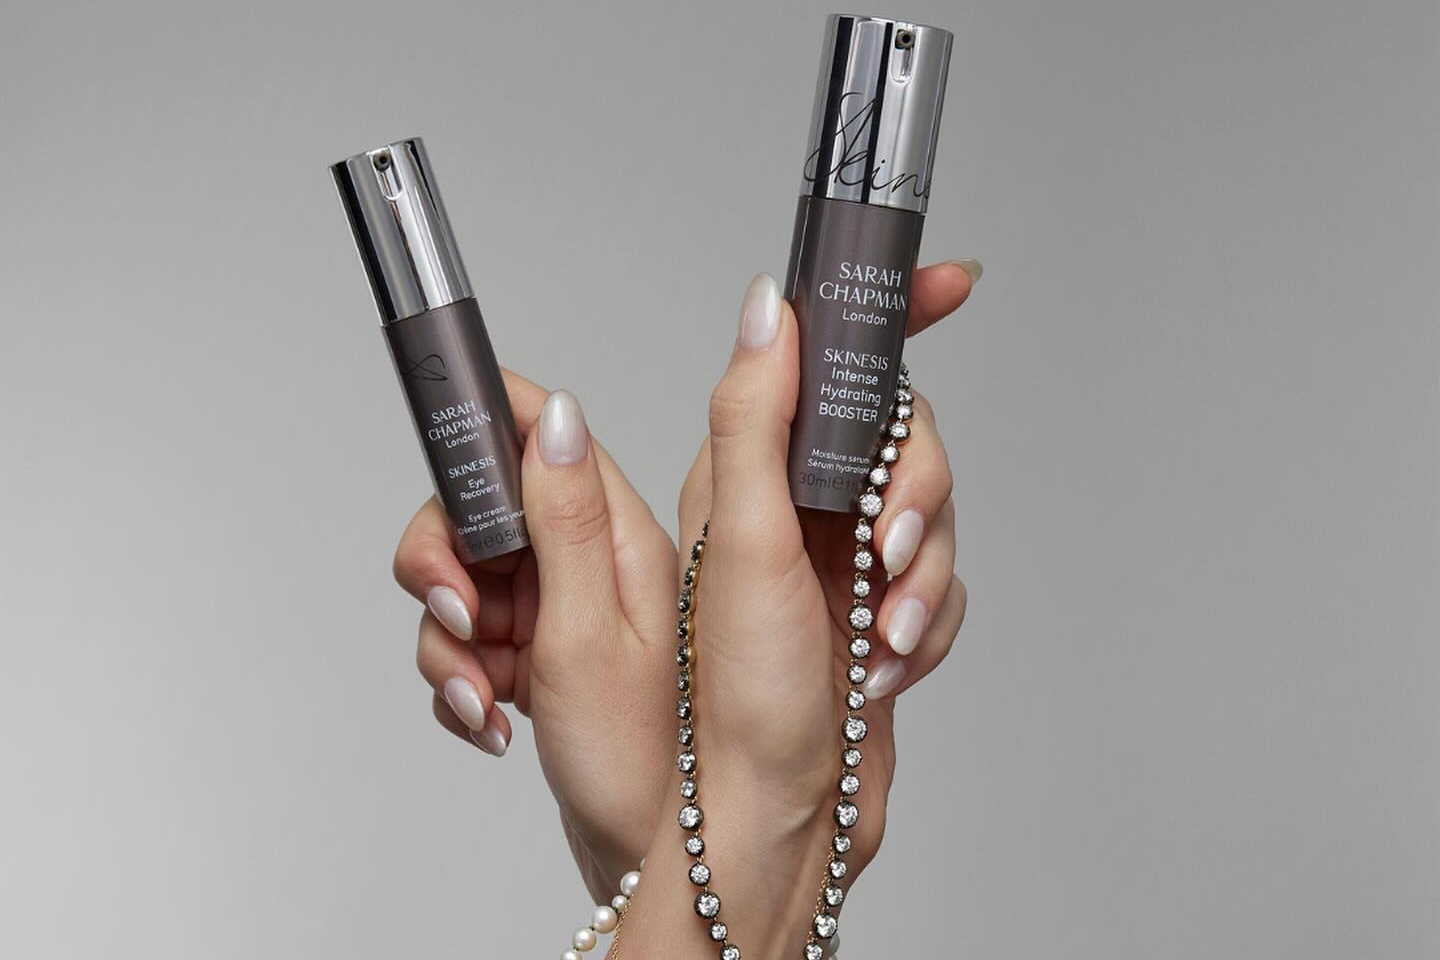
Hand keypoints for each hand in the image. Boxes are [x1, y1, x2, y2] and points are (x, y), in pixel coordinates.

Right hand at [391, 370, 677, 899]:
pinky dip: (465, 679)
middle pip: (482, 514)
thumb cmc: (646, 758)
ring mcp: (565, 609)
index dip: (484, 432)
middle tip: (460, 618)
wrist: (656, 854)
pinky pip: (473, 641)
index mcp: (618, 535)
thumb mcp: (591, 632)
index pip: (543, 437)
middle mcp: (592, 562)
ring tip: (486, 698)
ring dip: (452, 644)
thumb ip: (567, 520)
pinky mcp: (543, 652)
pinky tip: (494, 721)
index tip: (443, 452)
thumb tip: (554, 415)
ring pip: (465, 584)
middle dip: (445, 569)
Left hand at [621, 263, 976, 956]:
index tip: (949, 281)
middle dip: (916, 492)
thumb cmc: (730, 700)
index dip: (886, 311)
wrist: (770, 817)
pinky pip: (938, 584)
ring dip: (922, 577)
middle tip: (889, 545)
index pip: (820, 358)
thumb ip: (751, 418)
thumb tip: (766, 307)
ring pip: (932, 513)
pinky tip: (884, 669)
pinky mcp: (875, 605)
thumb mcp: (736, 543)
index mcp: (746, 469)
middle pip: (899, 434)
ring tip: (881, 635)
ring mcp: (839, 556)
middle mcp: (794, 502)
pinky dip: (924, 626)